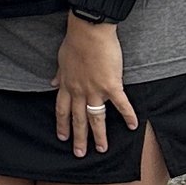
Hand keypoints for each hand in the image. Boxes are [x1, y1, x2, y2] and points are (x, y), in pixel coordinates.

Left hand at [54, 15, 135, 156]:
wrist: (89, 31)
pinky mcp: (112, 85)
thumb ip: (59, 74)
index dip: (62, 125)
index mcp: (67, 85)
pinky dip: (128, 116)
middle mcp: (79, 91)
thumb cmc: (75, 41)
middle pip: (78, 119)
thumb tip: (52, 83)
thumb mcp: (61, 59)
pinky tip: (133, 126)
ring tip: (102, 149)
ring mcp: (95, 90)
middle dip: (79, 138)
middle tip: (79, 153)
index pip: (62, 110)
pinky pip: (121, 104)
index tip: (62, 137)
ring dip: (99, 135)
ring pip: (96, 118)